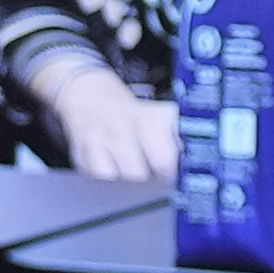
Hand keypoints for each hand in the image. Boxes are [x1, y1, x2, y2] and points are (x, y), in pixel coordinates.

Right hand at [34, 59, 178, 187]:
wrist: (89, 95)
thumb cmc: (132, 114)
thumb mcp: (160, 116)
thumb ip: (178, 138)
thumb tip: (193, 162)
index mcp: (147, 119)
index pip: (164, 161)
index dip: (168, 172)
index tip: (169, 172)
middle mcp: (122, 127)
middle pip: (138, 174)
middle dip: (145, 176)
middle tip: (148, 168)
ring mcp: (98, 138)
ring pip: (115, 177)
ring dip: (124, 176)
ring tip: (127, 162)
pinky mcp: (80, 150)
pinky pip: (96, 176)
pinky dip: (103, 174)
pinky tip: (109, 161)